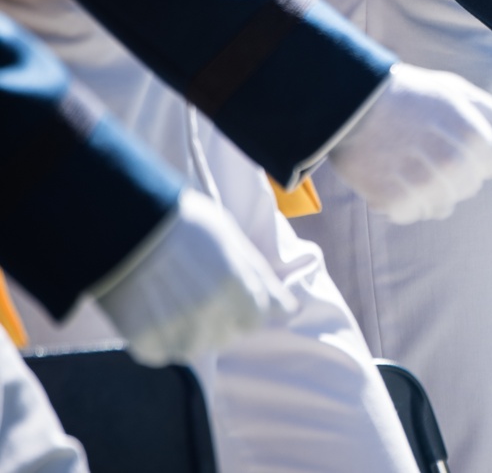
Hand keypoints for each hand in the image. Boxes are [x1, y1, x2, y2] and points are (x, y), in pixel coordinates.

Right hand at [93, 189, 297, 366]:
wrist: (121, 220)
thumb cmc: (181, 222)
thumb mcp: (231, 238)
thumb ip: (259, 278)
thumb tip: (288, 310)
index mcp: (240, 290)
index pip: (254, 319)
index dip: (240, 306)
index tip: (222, 290)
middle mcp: (215, 316)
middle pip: (225, 336)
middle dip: (215, 319)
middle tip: (189, 290)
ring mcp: (180, 333)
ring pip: (194, 347)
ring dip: (185, 330)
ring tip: (166, 297)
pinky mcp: (147, 344)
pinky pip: (160, 352)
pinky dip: (154, 337)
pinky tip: (145, 307)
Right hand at [328, 63, 491, 223]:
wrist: (350, 99)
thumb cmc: (408, 93)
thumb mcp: (456, 93)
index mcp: (474, 136)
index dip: (473, 154)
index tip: (448, 139)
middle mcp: (453, 163)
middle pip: (468, 188)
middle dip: (452, 173)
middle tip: (422, 150)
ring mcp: (423, 184)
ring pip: (442, 206)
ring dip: (427, 190)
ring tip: (404, 164)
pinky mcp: (394, 200)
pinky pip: (411, 214)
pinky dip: (400, 201)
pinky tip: (389, 178)